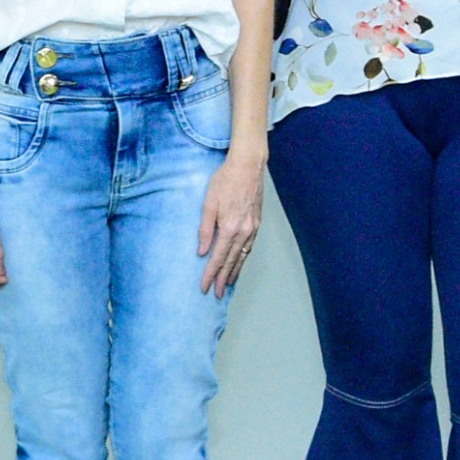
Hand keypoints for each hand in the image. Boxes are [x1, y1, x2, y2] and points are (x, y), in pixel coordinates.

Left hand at [197, 150, 265, 295]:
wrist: (248, 166)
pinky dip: (244, 258)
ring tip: (228, 284)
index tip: (204, 287)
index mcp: (229, 228)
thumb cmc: (225, 180)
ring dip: (235, 271)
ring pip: (243, 256)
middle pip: (232, 261)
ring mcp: (252, 228)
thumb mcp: (208, 203)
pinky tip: (240, 262)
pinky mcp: (257, 223)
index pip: (218, 258)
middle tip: (217, 294)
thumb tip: (202, 251)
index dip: (210, 274)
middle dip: (223, 279)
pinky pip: (250, 246)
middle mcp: (243, 231)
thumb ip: (205, 229)